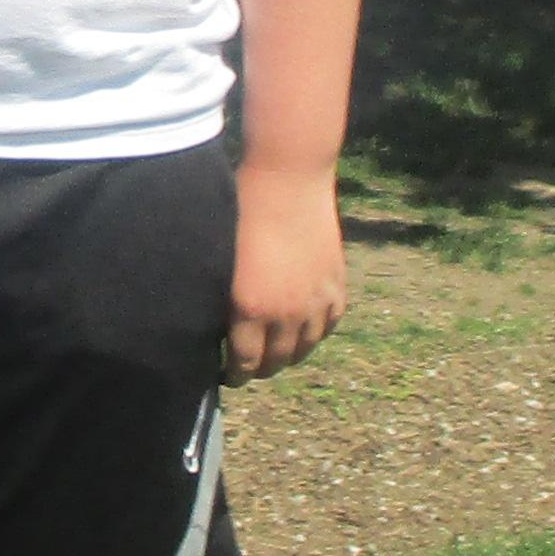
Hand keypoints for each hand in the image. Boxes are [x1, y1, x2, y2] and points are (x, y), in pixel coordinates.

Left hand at [227, 161, 346, 379]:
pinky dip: (315, 334)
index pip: (244, 364)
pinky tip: (304, 331)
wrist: (287, 180)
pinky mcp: (336, 285)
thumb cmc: (240, 210)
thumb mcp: (219, 261)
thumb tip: (218, 330)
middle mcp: (286, 313)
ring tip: (277, 353)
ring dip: (289, 356)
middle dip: (260, 369)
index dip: (235, 375)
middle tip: (250, 367)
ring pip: (305, 348)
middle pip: (276, 362)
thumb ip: (222, 301)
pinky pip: (329, 325)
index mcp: (250, 309)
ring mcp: (316, 301)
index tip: (228, 375)